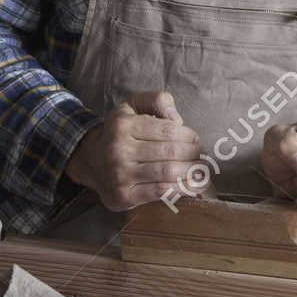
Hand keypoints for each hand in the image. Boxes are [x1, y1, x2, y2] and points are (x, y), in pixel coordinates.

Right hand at [63, 90, 203, 211]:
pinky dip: (183, 188)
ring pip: (168, 173)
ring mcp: (120, 175)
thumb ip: (157, 100)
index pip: (168, 130)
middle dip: (194, 154)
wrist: (91, 162)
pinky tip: (195, 186)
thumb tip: (176, 119)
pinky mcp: (124, 196)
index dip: (189, 136)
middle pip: (171, 152)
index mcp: (123, 125)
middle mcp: (119, 150)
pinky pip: (161, 191)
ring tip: (204, 170)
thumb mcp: (133, 106)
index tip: (196, 140)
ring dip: (193, 172)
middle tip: (203, 156)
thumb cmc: (120, 133)